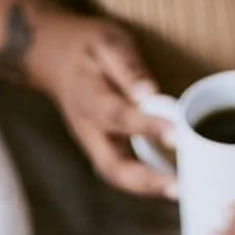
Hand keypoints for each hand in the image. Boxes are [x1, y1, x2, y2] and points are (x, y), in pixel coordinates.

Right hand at [28, 15, 177, 199]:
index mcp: (89, 98)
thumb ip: (128, 67)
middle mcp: (88, 129)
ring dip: (146, 189)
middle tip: (177, 188)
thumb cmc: (87, 48)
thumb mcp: (107, 42)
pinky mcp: (100, 149)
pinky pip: (121, 173)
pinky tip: (169, 184)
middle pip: (112, 166)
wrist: (55, 59)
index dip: (148, 128)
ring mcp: (92, 144)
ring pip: (116, 176)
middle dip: (145, 181)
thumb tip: (149, 92)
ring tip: (179, 191)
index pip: (120, 116)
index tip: (177, 135)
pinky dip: (144, 184)